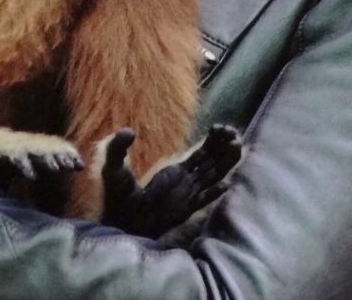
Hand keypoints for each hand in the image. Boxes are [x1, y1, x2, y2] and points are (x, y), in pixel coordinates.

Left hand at [100, 124, 242, 237]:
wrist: (117, 222)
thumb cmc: (116, 197)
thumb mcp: (113, 166)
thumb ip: (117, 147)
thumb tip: (128, 132)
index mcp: (174, 172)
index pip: (200, 154)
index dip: (212, 141)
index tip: (221, 127)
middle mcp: (184, 183)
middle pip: (211, 164)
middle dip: (224, 149)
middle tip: (235, 133)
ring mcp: (185, 196)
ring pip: (212, 177)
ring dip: (225, 164)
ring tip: (238, 147)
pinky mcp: (182, 210)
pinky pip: (202, 201)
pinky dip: (214, 193)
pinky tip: (226, 185)